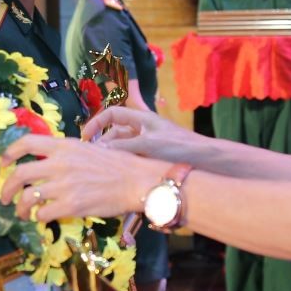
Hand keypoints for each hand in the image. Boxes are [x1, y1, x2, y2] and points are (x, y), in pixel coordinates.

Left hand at [2, 134, 159, 222]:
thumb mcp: (88, 149)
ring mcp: (64, 185)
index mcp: (64, 146)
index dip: (9, 153)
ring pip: (28, 198)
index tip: (2, 163)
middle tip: (4, 197)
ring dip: (20, 208)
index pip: (26, 143)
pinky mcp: (71, 205)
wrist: (137, 181)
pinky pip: (43, 213)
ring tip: (22, 213)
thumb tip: (46, 165)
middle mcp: (60, 164)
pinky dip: (39, 217)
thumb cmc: (117, 165)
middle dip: (6, 188)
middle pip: (20, 174)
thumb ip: (66, 154)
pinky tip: (43, 218)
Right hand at [82, 106, 206, 163]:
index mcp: (141, 118)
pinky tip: (118, 176)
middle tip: (93, 160)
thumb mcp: (147, 144)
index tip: (85, 138)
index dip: (96, 123)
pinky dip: (124, 166)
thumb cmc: (178, 146)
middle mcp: (143, 129)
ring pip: (123, 149)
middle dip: (103, 144)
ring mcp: (148, 144)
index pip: (112, 114)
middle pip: (115, 134)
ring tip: (103, 170)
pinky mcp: (152, 158)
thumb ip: (122, 147)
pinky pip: (132, 160)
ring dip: (113, 157)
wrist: (205, 160)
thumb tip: (98, 151)